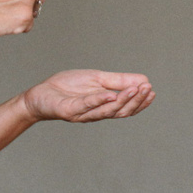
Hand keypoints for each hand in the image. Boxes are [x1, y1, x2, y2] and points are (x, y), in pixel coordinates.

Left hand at [23, 69, 154, 122]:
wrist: (41, 94)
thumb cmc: (68, 87)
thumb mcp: (97, 79)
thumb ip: (118, 81)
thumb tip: (142, 80)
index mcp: (104, 106)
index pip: (126, 107)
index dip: (140, 102)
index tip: (152, 91)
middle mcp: (96, 113)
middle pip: (121, 111)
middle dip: (136, 101)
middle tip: (148, 89)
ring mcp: (83, 114)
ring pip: (107, 110)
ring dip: (123, 100)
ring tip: (136, 89)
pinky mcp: (69, 111)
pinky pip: (86, 105)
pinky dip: (99, 100)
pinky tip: (111, 95)